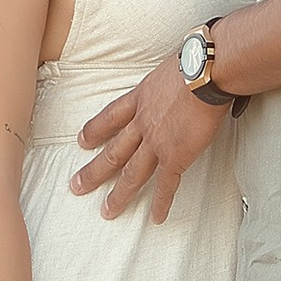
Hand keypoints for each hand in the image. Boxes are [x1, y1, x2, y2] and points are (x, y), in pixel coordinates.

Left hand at [70, 54, 220, 221]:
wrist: (203, 73)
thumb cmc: (194, 62)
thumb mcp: (169, 67)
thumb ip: (167, 80)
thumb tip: (178, 75)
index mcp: (140, 98)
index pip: (111, 117)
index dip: (95, 130)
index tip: (81, 141)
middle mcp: (143, 123)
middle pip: (114, 151)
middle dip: (94, 171)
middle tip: (76, 186)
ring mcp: (157, 142)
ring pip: (133, 173)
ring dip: (120, 194)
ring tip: (107, 212)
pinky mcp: (176, 156)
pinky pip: (166, 185)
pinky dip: (161, 203)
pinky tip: (155, 218)